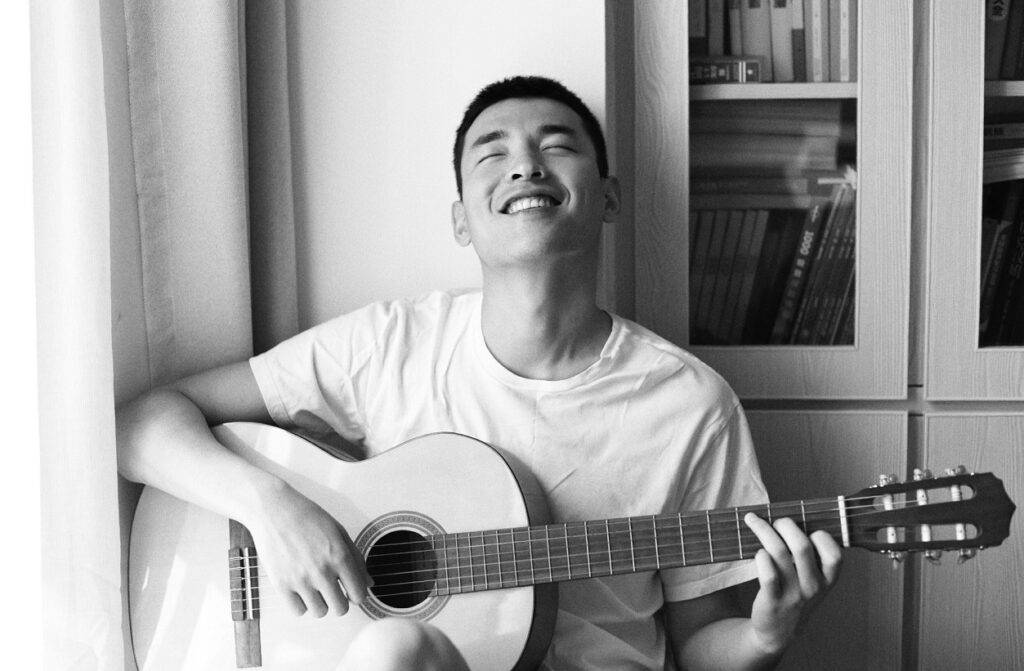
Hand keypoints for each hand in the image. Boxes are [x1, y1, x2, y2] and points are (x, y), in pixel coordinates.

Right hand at [246, 482, 373, 617]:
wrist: (274, 510)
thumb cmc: (307, 517)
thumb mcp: (339, 532)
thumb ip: (356, 559)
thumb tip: (369, 582)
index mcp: (340, 556)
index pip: (358, 594)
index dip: (357, 594)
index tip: (351, 591)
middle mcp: (322, 570)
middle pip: (340, 609)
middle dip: (340, 601)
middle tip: (334, 590)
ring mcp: (301, 580)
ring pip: (320, 612)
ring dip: (321, 603)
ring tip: (316, 587)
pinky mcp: (281, 585)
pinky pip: (298, 611)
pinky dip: (302, 604)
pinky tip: (301, 589)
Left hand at [743, 512, 841, 655]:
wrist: (778, 632)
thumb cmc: (795, 595)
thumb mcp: (813, 581)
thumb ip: (811, 557)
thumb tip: (791, 518)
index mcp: (827, 580)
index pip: (834, 554)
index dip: (820, 536)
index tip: (807, 529)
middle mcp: (813, 587)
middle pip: (801, 545)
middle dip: (785, 524)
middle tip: (776, 521)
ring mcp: (793, 594)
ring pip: (779, 552)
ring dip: (764, 530)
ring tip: (754, 521)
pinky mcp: (772, 600)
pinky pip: (767, 573)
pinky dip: (760, 557)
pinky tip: (757, 552)